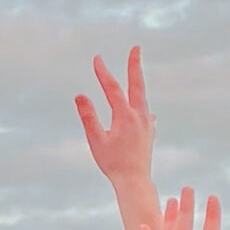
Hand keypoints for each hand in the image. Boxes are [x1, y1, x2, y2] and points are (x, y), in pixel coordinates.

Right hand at [75, 47, 161, 229]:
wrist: (135, 180)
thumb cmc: (112, 163)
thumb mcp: (96, 140)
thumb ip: (88, 116)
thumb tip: (80, 95)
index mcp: (125, 116)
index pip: (113, 88)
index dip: (103, 72)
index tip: (97, 58)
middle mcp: (140, 115)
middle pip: (137, 84)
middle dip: (134, 65)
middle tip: (136, 48)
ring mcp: (147, 123)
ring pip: (142, 97)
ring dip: (137, 83)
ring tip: (135, 73)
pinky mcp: (150, 132)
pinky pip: (146, 112)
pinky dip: (141, 105)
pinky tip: (143, 110)